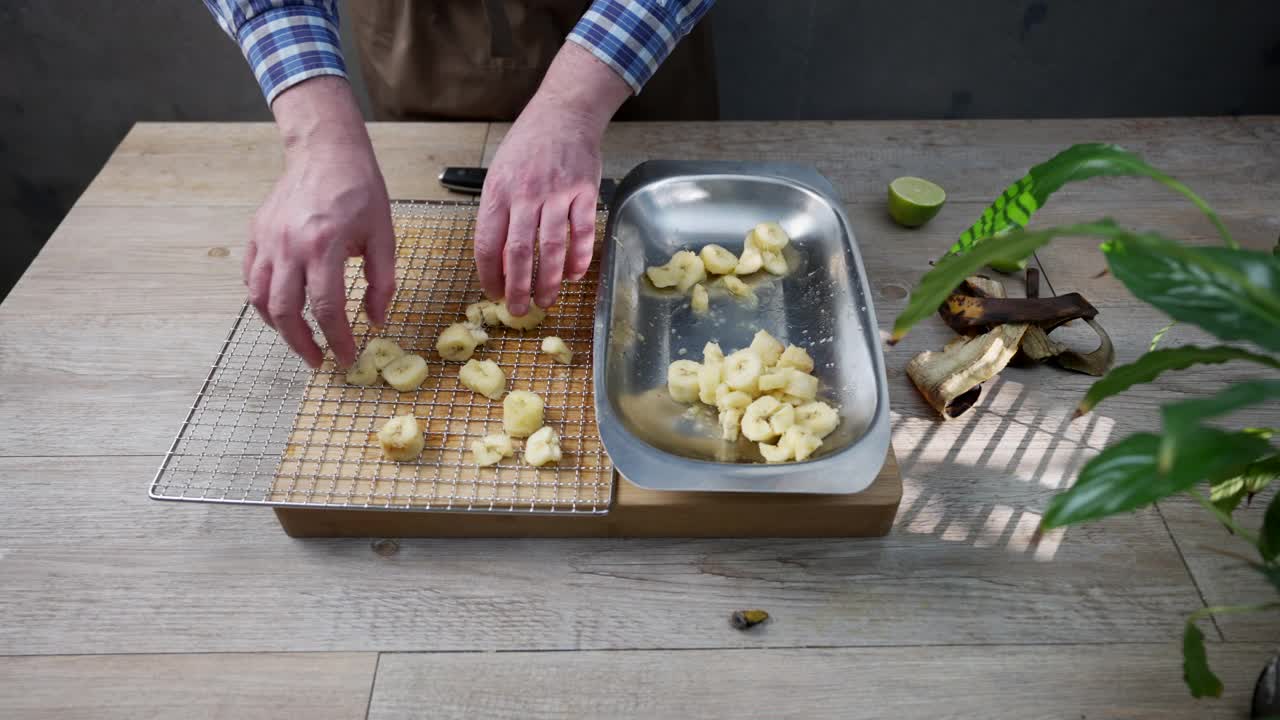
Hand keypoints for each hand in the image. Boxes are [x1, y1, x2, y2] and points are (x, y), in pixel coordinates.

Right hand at [245, 77, 395, 368]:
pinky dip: (262, 300)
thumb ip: (382, 281)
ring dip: (278, 327)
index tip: (346, 358)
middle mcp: (289, 246)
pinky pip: (251, 277)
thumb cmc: (360, 190)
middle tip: (317, 360)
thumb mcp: (384, 235)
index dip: (337, 340)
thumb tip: (376, 319)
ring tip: (299, 340)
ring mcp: (267, 240)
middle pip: (286, 311)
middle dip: (301, 344)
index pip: (327, 308)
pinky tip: (280, 310)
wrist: (326, 151)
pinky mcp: (256, 233)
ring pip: (260, 298)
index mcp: (324, 246)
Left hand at [474, 42, 630, 314]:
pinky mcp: (584, 192)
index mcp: (499, 192)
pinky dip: (579, 259)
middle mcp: (526, 194)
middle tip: (519, 311)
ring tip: (546, 301)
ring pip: (551, 248)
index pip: (488, 243)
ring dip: (548, 281)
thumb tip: (499, 260)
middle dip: (518, 288)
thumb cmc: (527, 146)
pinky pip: (582, 233)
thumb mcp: (499, 173)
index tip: (494, 294)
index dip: (490, 275)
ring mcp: (557, 193)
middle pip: (519, 252)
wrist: (563, 114)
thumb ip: (499, 213)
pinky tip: (574, 275)